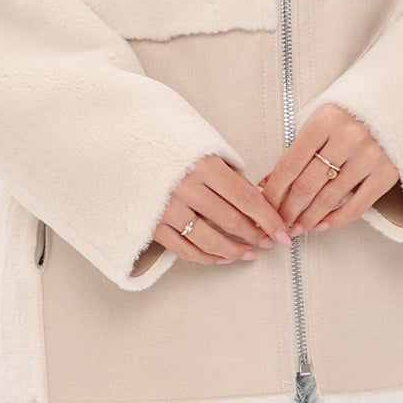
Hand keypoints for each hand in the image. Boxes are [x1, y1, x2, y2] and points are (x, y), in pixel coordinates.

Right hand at [150, 153, 293, 265]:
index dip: (268, 218)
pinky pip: (184, 249)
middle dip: (255, 235)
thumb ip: (230, 174)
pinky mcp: (152, 225)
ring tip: (248, 253)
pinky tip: (220, 257)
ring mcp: (167, 209)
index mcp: (202, 165)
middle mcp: (185, 188)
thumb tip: (257, 200)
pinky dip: (205, 257)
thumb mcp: (203, 149)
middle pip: (231, 220)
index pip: (246, 198)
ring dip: (233, 251)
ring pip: (209, 240)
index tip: (282, 231)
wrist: (120, 146)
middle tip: (269, 242)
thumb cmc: (168, 145)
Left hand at [261, 104, 402, 235]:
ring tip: (297, 227)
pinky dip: (336, 220)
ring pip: (329, 199)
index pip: (290, 164)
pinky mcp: (387, 173)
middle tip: (278, 223)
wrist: (395, 106)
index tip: (264, 206)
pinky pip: (356, 206)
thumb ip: (298, 151)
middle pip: (307, 185)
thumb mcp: (321, 122)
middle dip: (288, 210)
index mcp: (325, 120)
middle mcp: (348, 137)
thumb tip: (267, 185)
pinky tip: (322, 224)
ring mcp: (370, 156)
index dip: (273, 191)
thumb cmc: (350, 115)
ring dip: (308, 219)